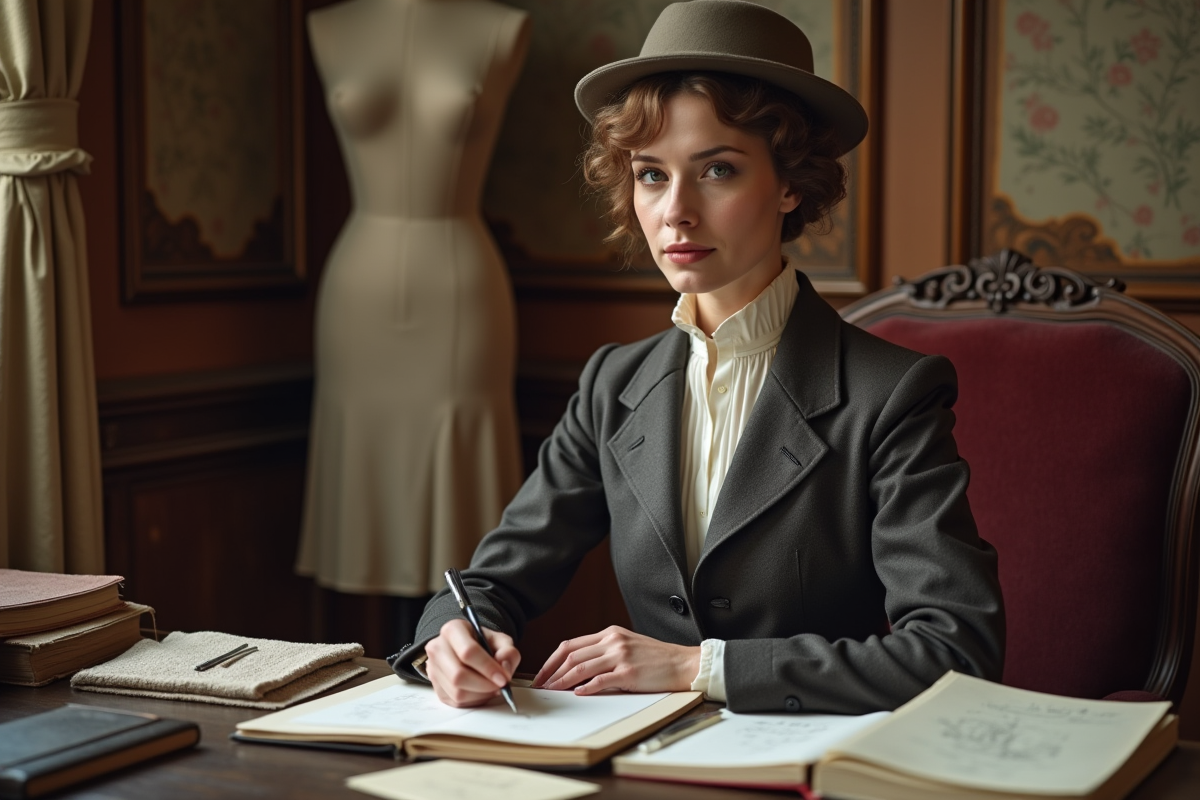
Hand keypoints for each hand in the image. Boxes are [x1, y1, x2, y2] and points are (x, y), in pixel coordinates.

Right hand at [425, 619, 520, 707]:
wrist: (468, 649)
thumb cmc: (483, 644)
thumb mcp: (501, 641)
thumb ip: (508, 652)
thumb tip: (504, 667)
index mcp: (453, 630)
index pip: (468, 652)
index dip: (488, 668)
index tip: (503, 678)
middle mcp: (437, 648)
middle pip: (458, 675)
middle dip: (484, 685)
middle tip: (500, 686)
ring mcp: (433, 668)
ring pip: (456, 692)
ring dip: (480, 694)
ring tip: (492, 687)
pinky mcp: (436, 687)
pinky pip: (455, 701)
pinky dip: (474, 700)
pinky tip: (482, 691)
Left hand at [531, 625, 700, 694]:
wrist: (683, 663)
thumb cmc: (656, 658)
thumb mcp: (627, 646)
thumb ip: (604, 652)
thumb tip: (578, 669)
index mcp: (609, 634)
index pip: (570, 644)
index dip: (552, 660)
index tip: (542, 673)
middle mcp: (612, 641)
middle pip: (571, 656)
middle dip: (551, 672)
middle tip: (541, 686)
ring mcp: (620, 656)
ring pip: (581, 668)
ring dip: (562, 682)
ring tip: (553, 692)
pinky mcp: (629, 672)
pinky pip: (600, 681)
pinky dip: (586, 688)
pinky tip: (577, 694)